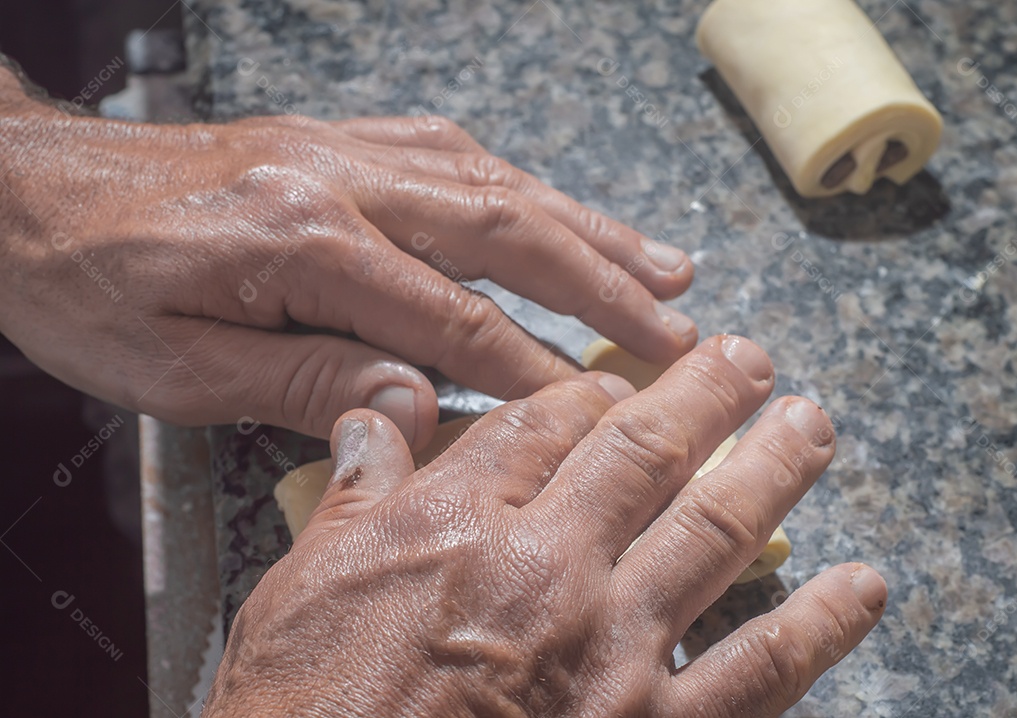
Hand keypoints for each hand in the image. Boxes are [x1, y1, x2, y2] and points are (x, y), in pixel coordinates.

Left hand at [0, 76, 694, 442]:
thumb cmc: (87, 285)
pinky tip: (567, 210)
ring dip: (590, 226)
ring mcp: (347, 149)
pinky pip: (458, 154)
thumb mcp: (175, 369)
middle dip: (604, 283)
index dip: (534, 366)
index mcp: (299, 240)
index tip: (603, 404)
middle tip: (682, 323)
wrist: (25, 189)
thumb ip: (304, 380)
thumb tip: (416, 398)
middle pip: (504, 231)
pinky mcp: (341, 141)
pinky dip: (527, 186)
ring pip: (498, 185)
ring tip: (666, 265)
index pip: (450, 316)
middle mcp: (341, 179)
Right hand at [204, 337, 885, 716]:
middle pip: (646, 450)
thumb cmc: (307, 704)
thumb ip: (356, 492)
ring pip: (715, 532)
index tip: (622, 376)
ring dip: (774, 469)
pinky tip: (862, 584)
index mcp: (461, 521)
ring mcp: (613, 648)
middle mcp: (550, 565)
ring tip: (812, 425)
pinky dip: (820, 623)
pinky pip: (757, 669)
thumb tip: (373, 413)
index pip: (545, 422)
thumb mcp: (302, 585)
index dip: (592, 388)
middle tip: (749, 357)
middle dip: (705, 394)